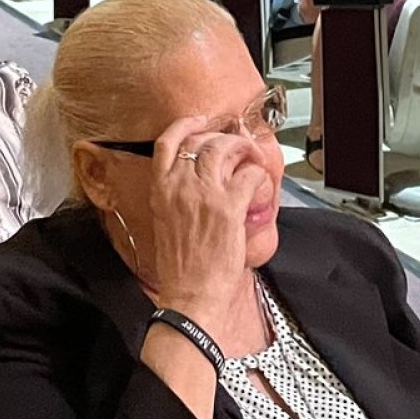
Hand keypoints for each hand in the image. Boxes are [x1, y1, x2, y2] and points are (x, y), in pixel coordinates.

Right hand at [143, 115, 264, 332]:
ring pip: (227, 150)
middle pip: (204, 141)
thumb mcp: (165, 223)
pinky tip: (259, 184)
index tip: (199, 120)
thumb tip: (197, 182)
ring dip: (244, 150)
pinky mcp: (228, 207)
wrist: (190, 298)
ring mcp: (204, 194)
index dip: (186, 124)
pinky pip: (248, 175)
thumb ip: (176, 196)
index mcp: (160, 189)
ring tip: (252, 159)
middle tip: (237, 146)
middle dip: (225, 138)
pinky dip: (257, 175)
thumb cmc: (181, 269)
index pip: (168, 142)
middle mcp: (179, 185)